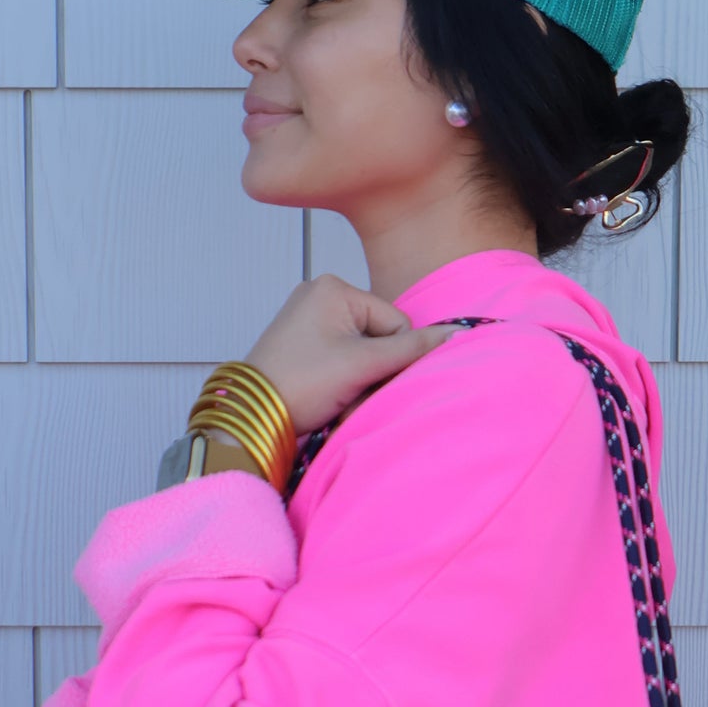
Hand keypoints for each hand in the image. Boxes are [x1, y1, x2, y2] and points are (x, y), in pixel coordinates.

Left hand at [243, 273, 464, 439]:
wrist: (251, 417)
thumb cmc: (300, 384)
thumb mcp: (361, 364)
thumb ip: (410, 349)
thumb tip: (456, 334)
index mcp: (334, 288)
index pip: (395, 322)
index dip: (392, 358)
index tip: (368, 380)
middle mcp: (320, 296)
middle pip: (378, 338)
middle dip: (373, 371)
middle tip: (349, 394)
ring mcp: (308, 321)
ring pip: (362, 354)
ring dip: (360, 382)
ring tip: (336, 398)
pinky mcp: (302, 346)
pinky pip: (342, 362)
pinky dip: (343, 383)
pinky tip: (327, 398)